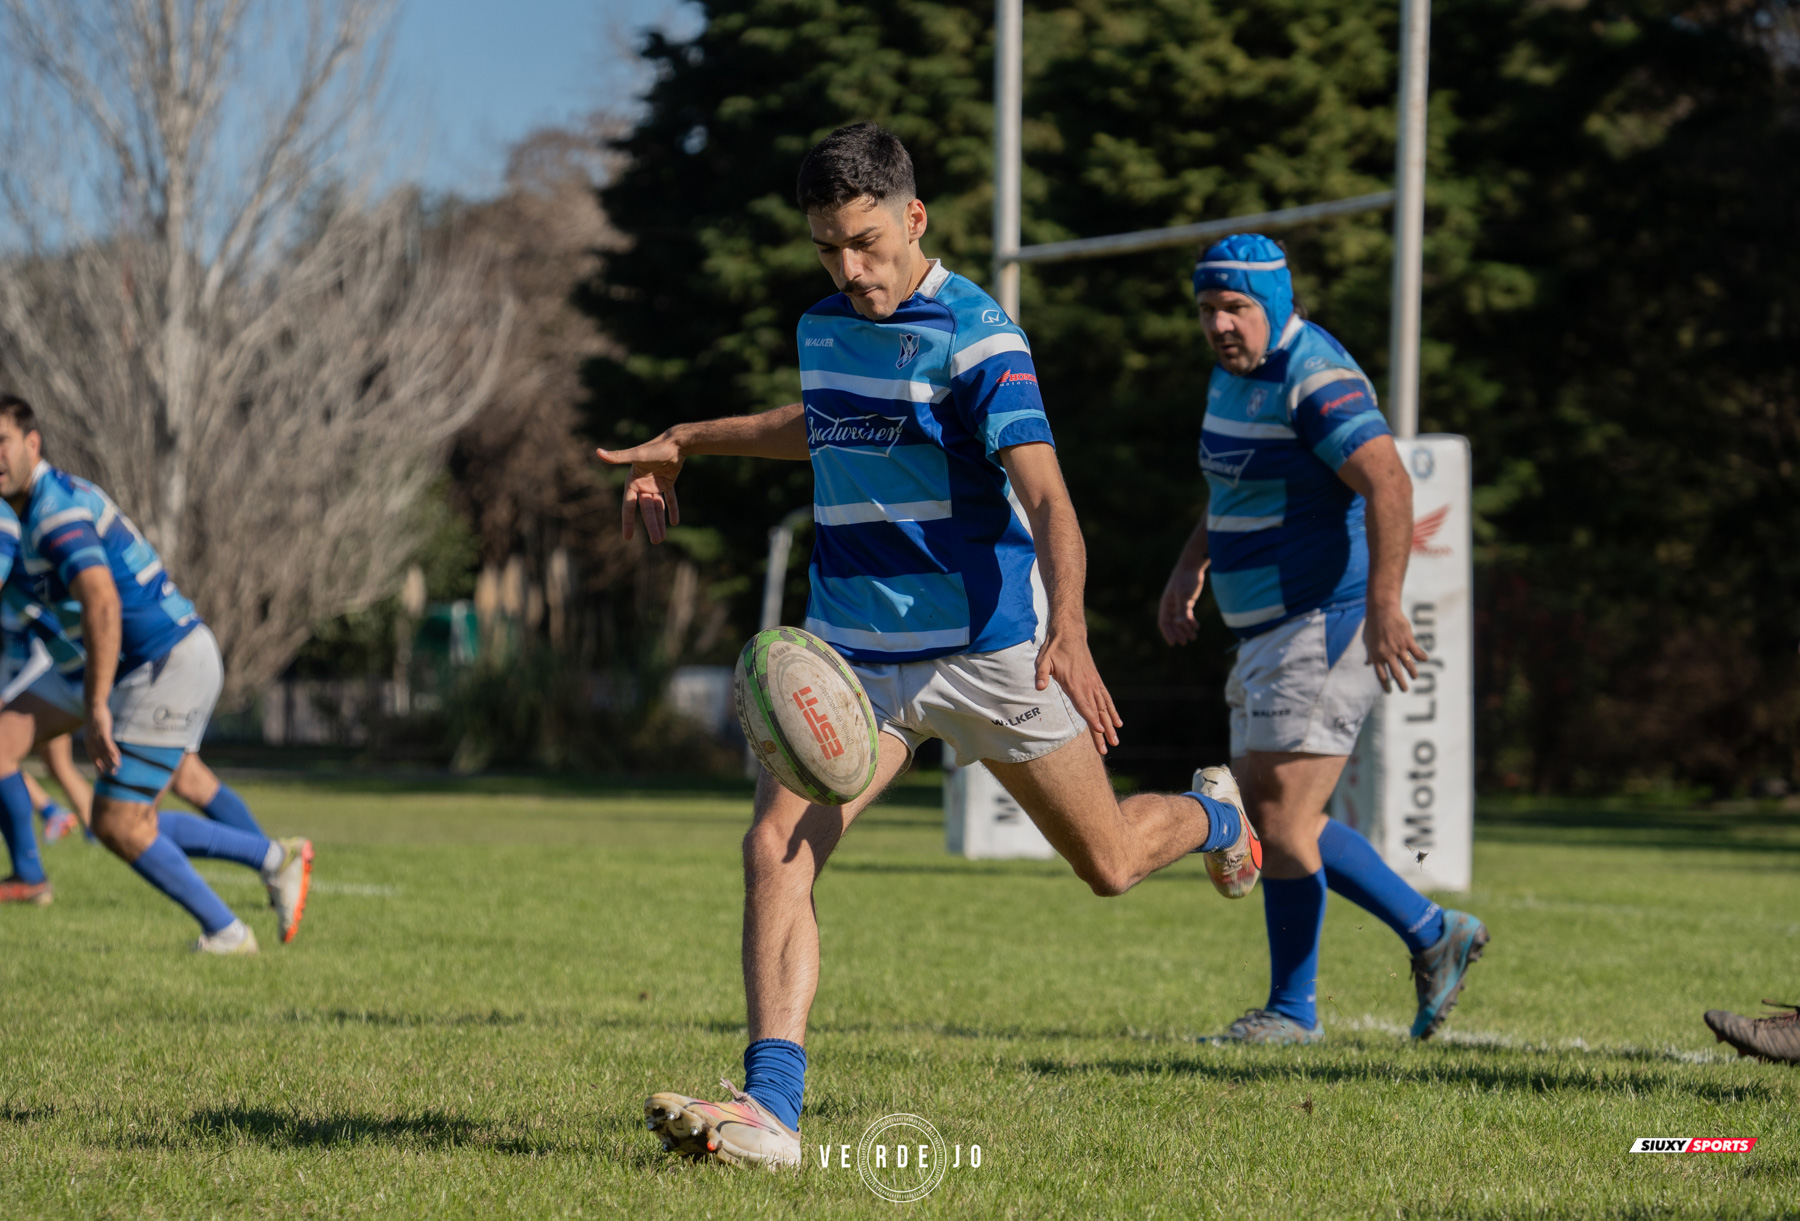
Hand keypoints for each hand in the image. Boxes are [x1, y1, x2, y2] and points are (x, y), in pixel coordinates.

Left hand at [86, 702, 119, 774]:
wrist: (93, 706)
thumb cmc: (95, 717)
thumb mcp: (94, 729)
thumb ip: (97, 737)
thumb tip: (101, 742)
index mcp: (89, 742)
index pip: (93, 756)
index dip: (98, 766)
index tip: (102, 775)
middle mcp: (91, 741)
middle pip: (99, 756)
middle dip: (105, 766)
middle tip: (112, 774)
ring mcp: (97, 737)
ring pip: (104, 752)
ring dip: (110, 761)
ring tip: (117, 768)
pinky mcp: (103, 732)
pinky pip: (108, 744)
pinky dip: (112, 752)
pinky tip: (117, 758)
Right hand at [595, 432, 685, 542]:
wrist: (675, 442)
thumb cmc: (655, 448)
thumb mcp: (636, 455)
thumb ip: (619, 457)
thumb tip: (598, 452)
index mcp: (633, 481)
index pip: (629, 505)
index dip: (628, 521)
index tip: (628, 537)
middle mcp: (643, 484)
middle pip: (647, 510)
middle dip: (651, 525)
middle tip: (656, 541)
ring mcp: (655, 484)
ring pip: (658, 507)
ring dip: (660, 522)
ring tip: (661, 538)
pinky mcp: (667, 482)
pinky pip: (670, 499)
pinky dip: (672, 509)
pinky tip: (674, 522)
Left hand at [1035, 622, 1121, 754]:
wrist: (1070, 634)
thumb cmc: (1054, 649)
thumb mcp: (1043, 660)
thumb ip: (1042, 674)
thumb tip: (1039, 687)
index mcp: (1074, 683)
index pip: (1084, 705)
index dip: (1092, 719)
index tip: (1099, 731)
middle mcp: (1087, 685)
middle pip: (1097, 712)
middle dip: (1102, 731)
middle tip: (1107, 748)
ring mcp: (1094, 683)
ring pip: (1104, 708)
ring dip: (1110, 725)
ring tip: (1116, 741)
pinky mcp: (1096, 681)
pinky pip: (1107, 699)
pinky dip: (1113, 711)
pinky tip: (1117, 723)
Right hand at [1157, 561, 1208, 645]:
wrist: (1192, 567)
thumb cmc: (1185, 580)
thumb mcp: (1184, 596)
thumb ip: (1182, 610)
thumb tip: (1179, 624)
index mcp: (1166, 604)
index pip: (1164, 622)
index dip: (1167, 633)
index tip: (1173, 643)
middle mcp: (1171, 606)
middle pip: (1172, 624)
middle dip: (1178, 633)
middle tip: (1185, 642)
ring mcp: (1179, 604)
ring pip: (1181, 621)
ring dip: (1186, 630)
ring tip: (1194, 637)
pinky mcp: (1187, 602)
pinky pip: (1187, 616)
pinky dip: (1191, 622)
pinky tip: (1197, 627)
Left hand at [1364, 601, 1427, 691]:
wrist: (1382, 611)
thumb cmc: (1372, 625)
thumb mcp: (1367, 641)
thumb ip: (1369, 654)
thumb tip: (1367, 664)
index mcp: (1376, 655)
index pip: (1381, 675)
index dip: (1385, 684)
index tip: (1389, 691)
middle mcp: (1387, 654)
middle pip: (1395, 673)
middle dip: (1401, 683)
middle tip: (1405, 690)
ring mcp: (1398, 647)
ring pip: (1408, 665)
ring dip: (1412, 673)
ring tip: (1415, 678)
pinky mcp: (1407, 640)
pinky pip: (1417, 652)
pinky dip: (1422, 657)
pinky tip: (1425, 660)